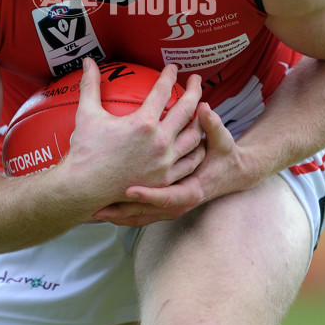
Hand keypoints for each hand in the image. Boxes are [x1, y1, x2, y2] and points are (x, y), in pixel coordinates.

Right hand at [66, 58, 205, 207]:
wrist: (84, 189)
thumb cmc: (84, 151)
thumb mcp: (87, 114)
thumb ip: (90, 85)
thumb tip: (88, 61)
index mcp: (143, 123)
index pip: (163, 90)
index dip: (169, 75)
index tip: (172, 68)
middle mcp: (159, 142)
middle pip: (187, 109)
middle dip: (195, 90)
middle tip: (196, 80)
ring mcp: (165, 163)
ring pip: (194, 137)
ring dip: (200, 120)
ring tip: (200, 111)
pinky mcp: (166, 180)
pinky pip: (190, 162)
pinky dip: (196, 150)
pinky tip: (196, 144)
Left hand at [92, 102, 251, 226]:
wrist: (232, 175)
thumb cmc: (225, 156)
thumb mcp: (222, 141)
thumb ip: (213, 124)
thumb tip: (204, 106)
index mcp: (192, 191)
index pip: (167, 197)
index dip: (149, 194)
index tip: (129, 190)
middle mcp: (178, 204)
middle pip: (146, 213)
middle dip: (121, 211)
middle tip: (97, 206)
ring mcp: (169, 208)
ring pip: (139, 217)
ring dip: (117, 214)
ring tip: (92, 210)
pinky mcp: (163, 207)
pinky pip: (138, 214)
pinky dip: (121, 213)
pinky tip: (102, 208)